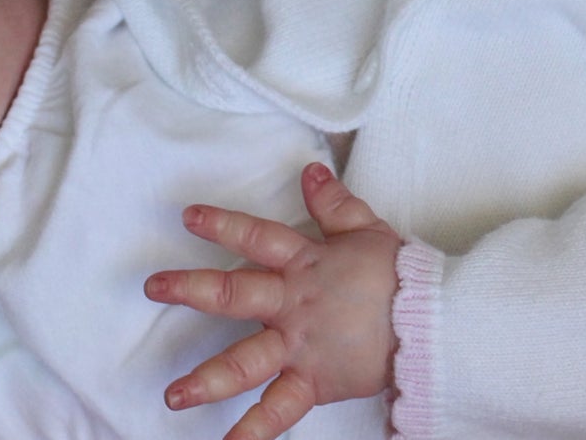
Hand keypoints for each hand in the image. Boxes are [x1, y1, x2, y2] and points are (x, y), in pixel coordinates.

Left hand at [145, 164, 401, 439]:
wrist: (433, 320)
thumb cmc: (402, 275)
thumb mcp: (368, 230)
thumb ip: (334, 204)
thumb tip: (310, 172)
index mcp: (305, 264)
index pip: (257, 238)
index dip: (223, 225)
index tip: (189, 218)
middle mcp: (293, 305)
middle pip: (235, 293)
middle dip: (191, 290)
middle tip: (153, 288)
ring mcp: (299, 346)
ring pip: (246, 360)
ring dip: (207, 378)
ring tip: (173, 396)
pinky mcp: (313, 381)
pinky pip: (279, 410)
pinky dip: (254, 432)